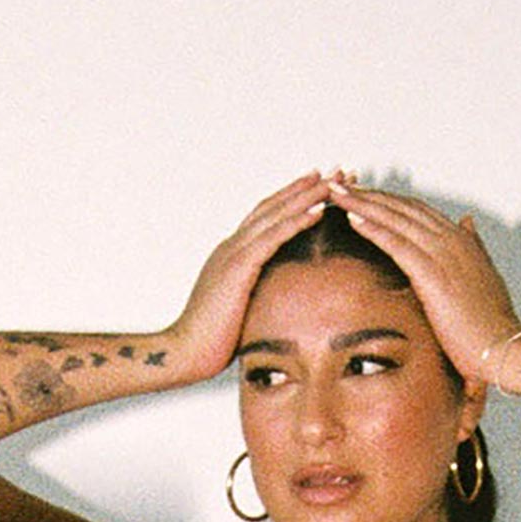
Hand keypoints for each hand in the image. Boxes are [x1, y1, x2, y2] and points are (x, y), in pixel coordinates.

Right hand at [164, 172, 333, 383]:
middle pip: (273, 206)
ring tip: (333, 180)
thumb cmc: (211, 341)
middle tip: (335, 170)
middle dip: (305, 186)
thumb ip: (256, 297)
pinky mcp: (238, 268)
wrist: (185, 351)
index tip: (319, 186)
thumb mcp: (239, 312)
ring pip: (275, 214)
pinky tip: (318, 210)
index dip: (292, 199)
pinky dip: (296, 221)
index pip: (266, 218)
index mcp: (232, 255)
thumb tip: (279, 304)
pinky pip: (273, 237)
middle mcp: (232, 246)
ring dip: (306, 195)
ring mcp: (233, 253)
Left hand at [324, 184, 519, 384]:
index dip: (389, 200)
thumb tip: (467, 222)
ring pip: (396, 219)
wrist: (502, 348)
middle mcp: (452, 239)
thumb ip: (473, 246)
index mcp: (462, 240)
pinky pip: (397, 243)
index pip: (418, 210)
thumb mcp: (483, 276)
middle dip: (369, 194)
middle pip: (403, 207)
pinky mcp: (432, 274)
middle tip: (340, 184)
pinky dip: (374, 228)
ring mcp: (443, 254)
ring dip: (363, 203)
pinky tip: (353, 218)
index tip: (363, 193)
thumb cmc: (490, 323)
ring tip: (337, 193)